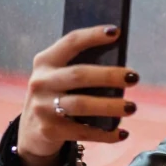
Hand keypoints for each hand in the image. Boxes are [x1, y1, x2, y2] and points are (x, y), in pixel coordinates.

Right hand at [17, 25, 139, 163]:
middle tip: (134, 77)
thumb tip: (121, 68)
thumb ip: (80, 68)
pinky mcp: (50, 131)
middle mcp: (40, 82)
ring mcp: (43, 107)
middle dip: (109, 75)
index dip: (93, 35)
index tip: (116, 32)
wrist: (30, 133)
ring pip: (82, 104)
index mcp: (45, 62)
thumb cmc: (57, 96)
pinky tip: (122, 133)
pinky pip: (83, 132)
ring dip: (110, 106)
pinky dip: (105, 134)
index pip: (71, 42)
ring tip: (132, 107)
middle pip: (79, 74)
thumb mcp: (59, 78)